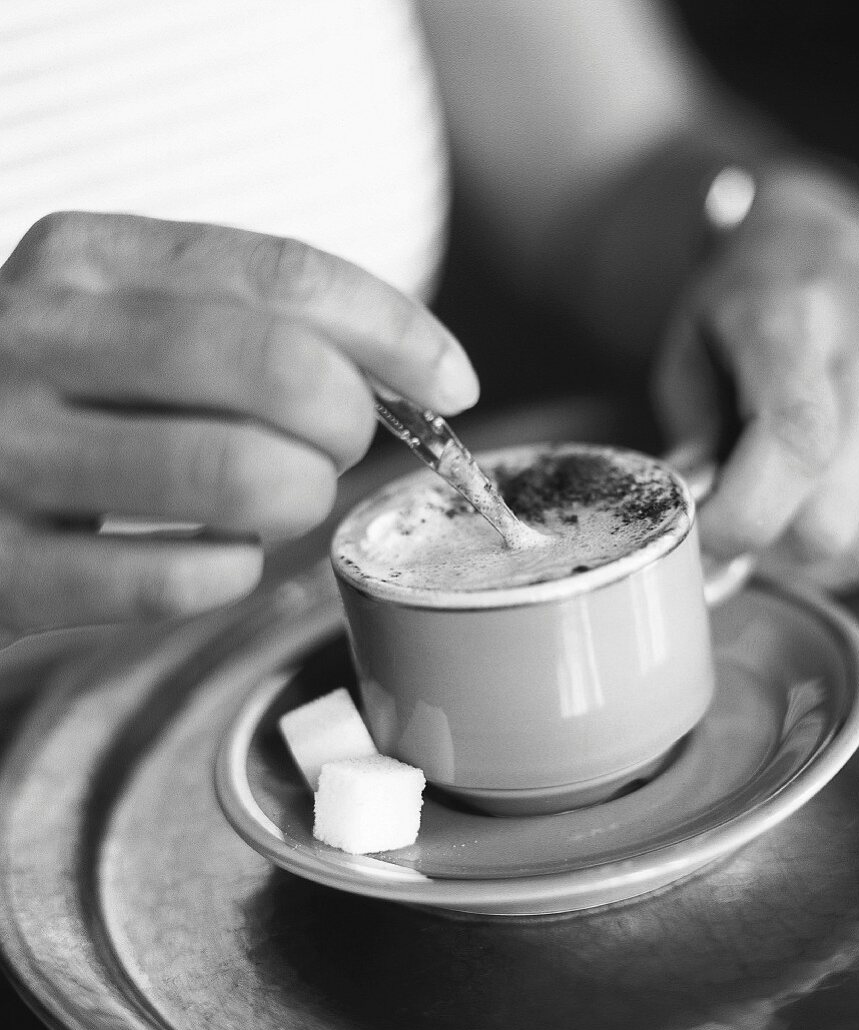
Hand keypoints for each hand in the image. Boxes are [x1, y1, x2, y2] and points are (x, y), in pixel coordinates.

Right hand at [0, 212, 477, 641]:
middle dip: (346, 423)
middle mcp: (36, 340)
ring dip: (296, 499)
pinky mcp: (0, 569)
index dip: (397, 333)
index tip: (451, 383)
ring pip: (239, 474)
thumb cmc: (46, 399)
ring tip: (275, 501)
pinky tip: (210, 557)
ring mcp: (6, 455)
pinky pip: (180, 578)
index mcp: (81, 260)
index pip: (285, 275)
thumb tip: (408, 372)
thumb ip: (239, 322)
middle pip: (278, 370)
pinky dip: (229, 571)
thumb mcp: (115, 321)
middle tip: (332, 447)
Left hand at [654, 169, 858, 589]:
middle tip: (739, 526)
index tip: (704, 537)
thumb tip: (700, 524)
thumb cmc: (743, 308)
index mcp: (798, 320)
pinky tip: (830, 504)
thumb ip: (691, 439)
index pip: (794, 445)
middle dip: (770, 548)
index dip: (743, 518)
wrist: (829, 246)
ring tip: (783, 518)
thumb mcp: (687, 354)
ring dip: (816, 558)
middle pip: (832, 518)